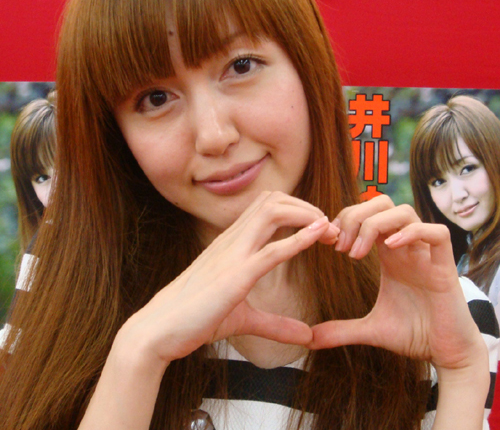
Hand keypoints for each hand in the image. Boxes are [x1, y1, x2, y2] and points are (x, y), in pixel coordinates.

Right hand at [116, 191, 338, 367]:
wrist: (158, 330)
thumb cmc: (194, 319)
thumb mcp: (243, 319)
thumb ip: (276, 324)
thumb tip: (307, 336)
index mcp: (231, 244)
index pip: (266, 207)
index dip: (296, 210)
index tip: (320, 228)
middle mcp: (232, 240)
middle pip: (272, 200)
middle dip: (306, 206)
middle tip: (331, 227)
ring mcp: (232, 254)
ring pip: (272, 212)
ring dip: (306, 215)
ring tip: (329, 229)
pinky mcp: (234, 275)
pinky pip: (271, 250)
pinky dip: (299, 239)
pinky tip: (319, 233)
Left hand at [308, 195, 486, 373]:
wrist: (447, 354)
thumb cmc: (413, 334)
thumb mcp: (370, 329)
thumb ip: (340, 329)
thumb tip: (310, 339)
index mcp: (388, 252)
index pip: (365, 214)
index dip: (344, 220)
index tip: (329, 243)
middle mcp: (406, 246)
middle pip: (382, 203)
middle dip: (355, 216)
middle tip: (340, 246)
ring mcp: (426, 253)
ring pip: (405, 211)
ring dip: (375, 224)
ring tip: (357, 253)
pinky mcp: (446, 266)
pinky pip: (436, 232)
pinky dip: (412, 233)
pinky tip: (390, 248)